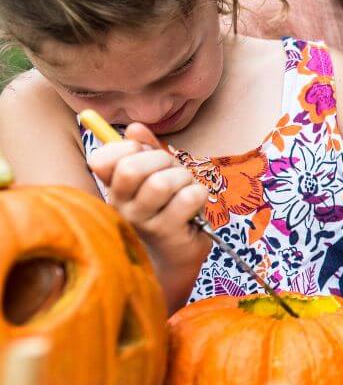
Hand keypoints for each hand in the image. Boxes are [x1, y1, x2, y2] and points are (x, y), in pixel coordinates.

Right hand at [85, 122, 208, 265]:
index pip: (101, 159)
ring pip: (161, 183)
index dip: (128, 147)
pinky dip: (199, 194)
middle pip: (132, 168)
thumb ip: (146, 150)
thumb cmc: (167, 210)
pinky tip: (196, 205)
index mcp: (114, 188)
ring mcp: (143, 221)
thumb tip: (134, 127)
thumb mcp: (155, 176)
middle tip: (173, 172)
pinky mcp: (168, 232)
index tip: (144, 154)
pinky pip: (188, 198)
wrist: (175, 257)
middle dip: (162, 160)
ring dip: (184, 178)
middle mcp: (121, 205)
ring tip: (186, 189)